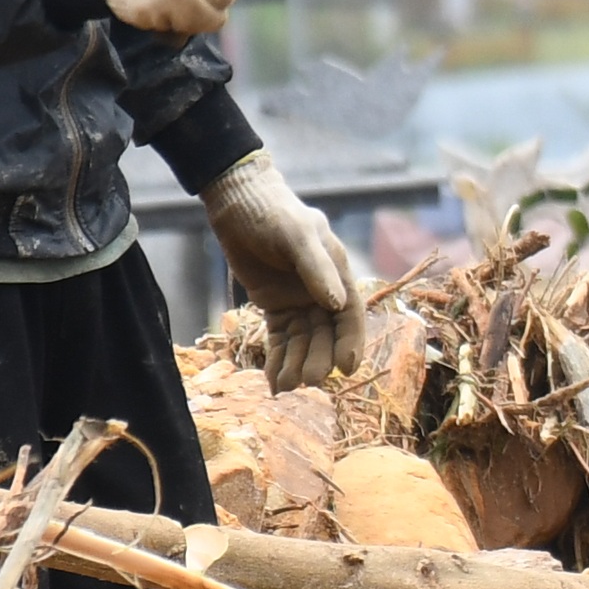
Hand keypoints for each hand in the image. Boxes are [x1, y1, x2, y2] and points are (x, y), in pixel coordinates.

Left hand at [203, 151, 365, 383]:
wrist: (238, 201)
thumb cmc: (273, 212)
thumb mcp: (297, 235)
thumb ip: (317, 268)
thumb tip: (337, 305)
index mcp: (337, 274)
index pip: (350, 316)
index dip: (351, 343)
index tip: (346, 369)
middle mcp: (323, 292)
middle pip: (327, 335)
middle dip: (319, 359)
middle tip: (306, 381)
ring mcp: (299, 301)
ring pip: (303, 342)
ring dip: (296, 364)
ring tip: (285, 386)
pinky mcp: (274, 307)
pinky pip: (280, 340)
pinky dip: (277, 359)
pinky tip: (272, 380)